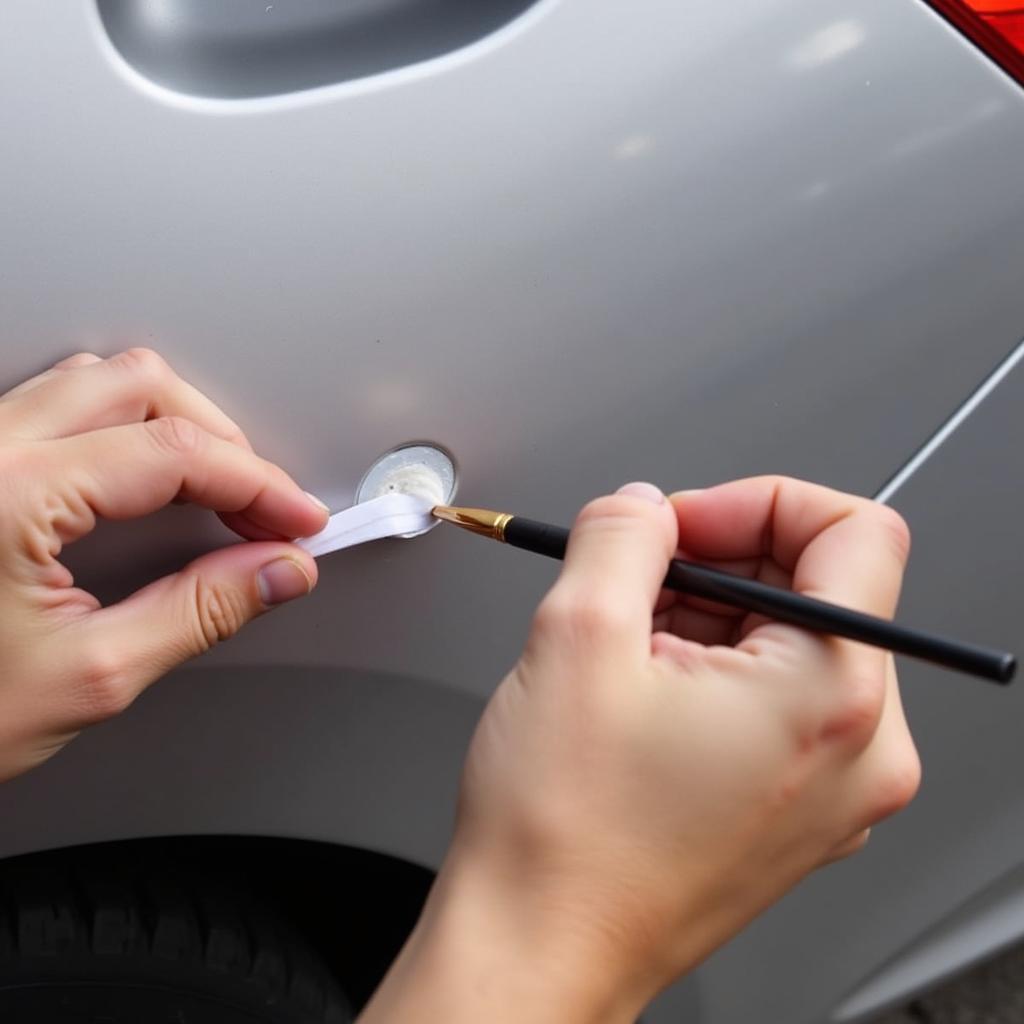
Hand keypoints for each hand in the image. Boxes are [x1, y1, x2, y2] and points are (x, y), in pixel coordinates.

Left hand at [0, 349, 326, 780]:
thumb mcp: (87, 677)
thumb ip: (198, 613)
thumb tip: (274, 572)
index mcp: (6, 493)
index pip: (175, 453)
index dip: (259, 484)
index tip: (298, 520)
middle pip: (140, 386)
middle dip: (222, 441)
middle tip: (264, 507)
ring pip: (95, 383)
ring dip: (172, 425)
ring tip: (215, 489)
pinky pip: (55, 406)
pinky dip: (122, 430)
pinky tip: (146, 479)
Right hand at [361, 477, 920, 1022]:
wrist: (538, 946)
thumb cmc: (564, 833)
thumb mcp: (577, 635)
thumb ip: (621, 533)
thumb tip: (643, 505)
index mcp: (832, 697)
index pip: (854, 529)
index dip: (756, 501)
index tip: (684, 526)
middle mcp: (860, 749)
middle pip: (818, 586)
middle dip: (716, 562)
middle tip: (636, 582)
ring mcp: (833, 787)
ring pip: (789, 641)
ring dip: (705, 618)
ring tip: (626, 654)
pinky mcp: (797, 807)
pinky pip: (775, 698)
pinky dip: (712, 671)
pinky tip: (642, 694)